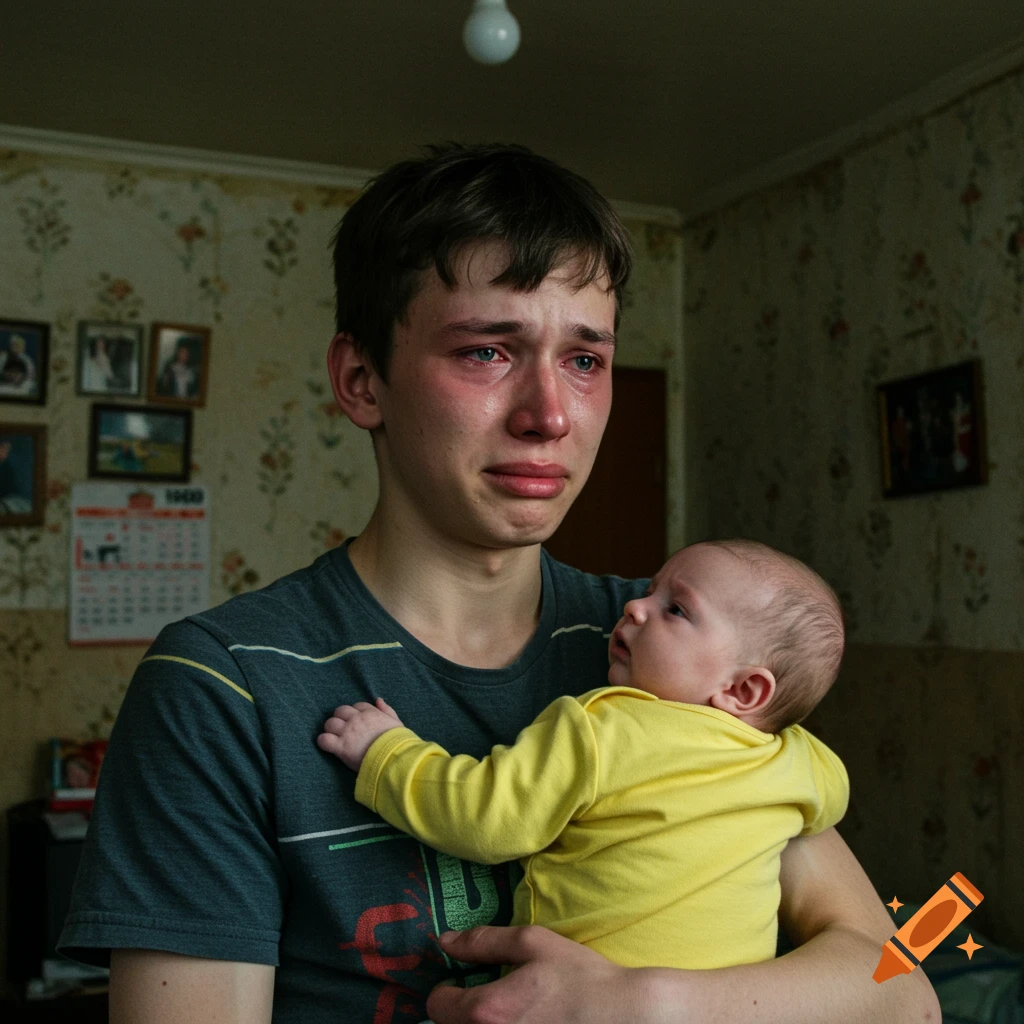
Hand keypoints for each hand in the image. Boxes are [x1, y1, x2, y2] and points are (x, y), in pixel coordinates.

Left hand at [316, 697, 403, 770]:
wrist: (394, 758)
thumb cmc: (398, 742)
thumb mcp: (397, 722)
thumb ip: (387, 710)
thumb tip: (378, 699)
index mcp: (371, 713)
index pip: (357, 706)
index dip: (355, 713)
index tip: (357, 722)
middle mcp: (357, 720)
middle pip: (340, 711)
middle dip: (340, 718)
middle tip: (343, 730)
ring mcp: (348, 732)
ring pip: (330, 723)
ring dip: (331, 730)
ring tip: (335, 738)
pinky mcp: (341, 746)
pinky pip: (324, 740)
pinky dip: (323, 742)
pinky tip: (328, 746)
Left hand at [426, 925, 651, 1023]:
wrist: (625, 1017)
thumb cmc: (580, 978)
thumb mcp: (532, 943)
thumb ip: (483, 941)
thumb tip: (446, 941)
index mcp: (487, 1011)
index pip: (437, 1004)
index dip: (447, 988)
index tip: (464, 982)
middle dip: (461, 1011)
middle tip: (490, 997)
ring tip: (510, 1012)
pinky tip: (527, 1023)